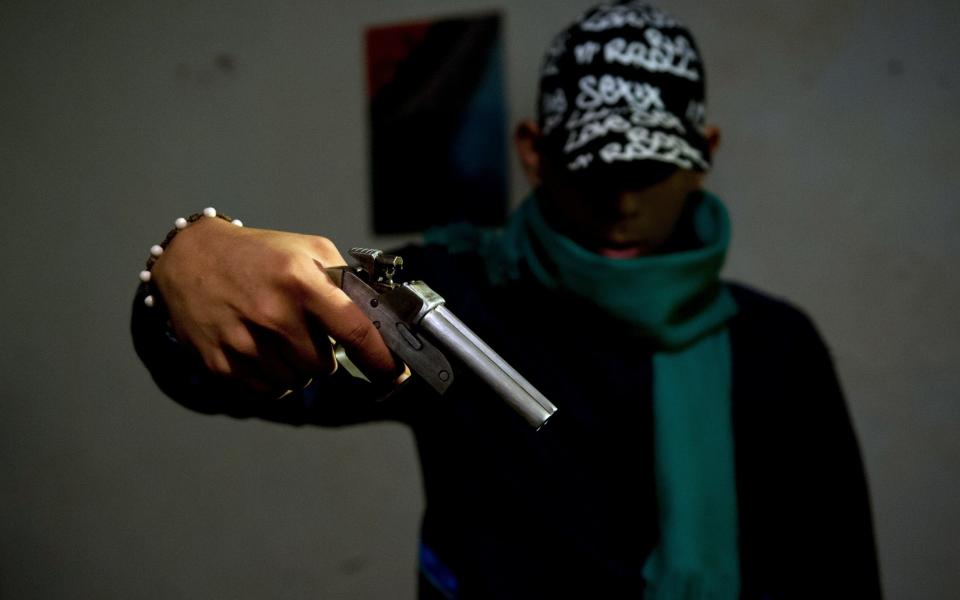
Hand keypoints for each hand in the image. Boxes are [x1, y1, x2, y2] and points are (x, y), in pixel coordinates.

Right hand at [150, 217, 397, 394]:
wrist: (191, 257)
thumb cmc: (258, 255)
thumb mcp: (308, 249)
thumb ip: (346, 280)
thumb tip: (382, 317)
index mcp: (301, 280)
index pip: (355, 330)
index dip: (381, 360)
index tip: (394, 375)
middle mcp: (273, 313)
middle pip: (322, 366)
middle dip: (322, 354)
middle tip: (306, 331)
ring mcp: (243, 341)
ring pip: (296, 382)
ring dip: (297, 367)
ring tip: (279, 336)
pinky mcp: (220, 363)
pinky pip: (268, 391)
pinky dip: (273, 378)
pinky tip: (260, 349)